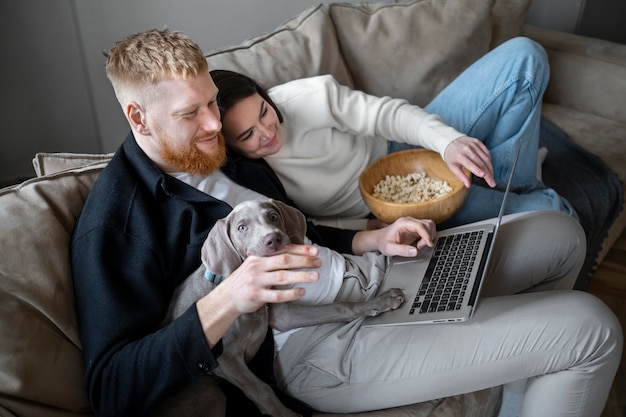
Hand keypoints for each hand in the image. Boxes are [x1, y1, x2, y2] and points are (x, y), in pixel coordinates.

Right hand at [196, 244, 320, 345]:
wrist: (226, 297)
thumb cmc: (245, 280)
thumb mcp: (255, 265)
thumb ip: (270, 260)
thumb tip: (294, 254)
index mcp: (259, 257)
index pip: (282, 250)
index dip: (300, 249)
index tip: (315, 250)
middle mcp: (257, 266)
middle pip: (285, 260)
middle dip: (304, 261)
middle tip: (319, 262)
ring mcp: (257, 281)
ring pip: (283, 277)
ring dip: (301, 276)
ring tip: (316, 276)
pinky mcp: (257, 296)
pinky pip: (277, 295)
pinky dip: (291, 293)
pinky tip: (302, 292)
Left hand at [352, 217, 435, 256]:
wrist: (379, 239)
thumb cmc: (383, 242)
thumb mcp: (390, 249)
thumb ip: (402, 250)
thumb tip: (415, 251)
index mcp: (403, 223)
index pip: (420, 225)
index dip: (427, 235)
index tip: (429, 244)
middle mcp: (409, 221)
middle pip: (428, 224)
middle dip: (428, 236)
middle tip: (419, 246)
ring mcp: (413, 224)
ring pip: (430, 226)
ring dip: (429, 236)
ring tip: (419, 245)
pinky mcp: (415, 229)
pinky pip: (427, 230)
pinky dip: (427, 238)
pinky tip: (418, 244)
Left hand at [443, 136, 495, 187]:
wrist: (450, 140)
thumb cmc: (451, 156)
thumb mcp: (452, 167)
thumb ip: (460, 176)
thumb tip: (468, 185)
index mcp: (459, 155)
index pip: (469, 163)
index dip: (477, 170)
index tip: (484, 176)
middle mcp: (467, 149)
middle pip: (480, 162)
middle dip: (488, 174)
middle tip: (492, 183)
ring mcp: (473, 144)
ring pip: (486, 157)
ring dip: (490, 168)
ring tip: (492, 177)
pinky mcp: (478, 142)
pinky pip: (487, 152)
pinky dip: (490, 160)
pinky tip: (490, 167)